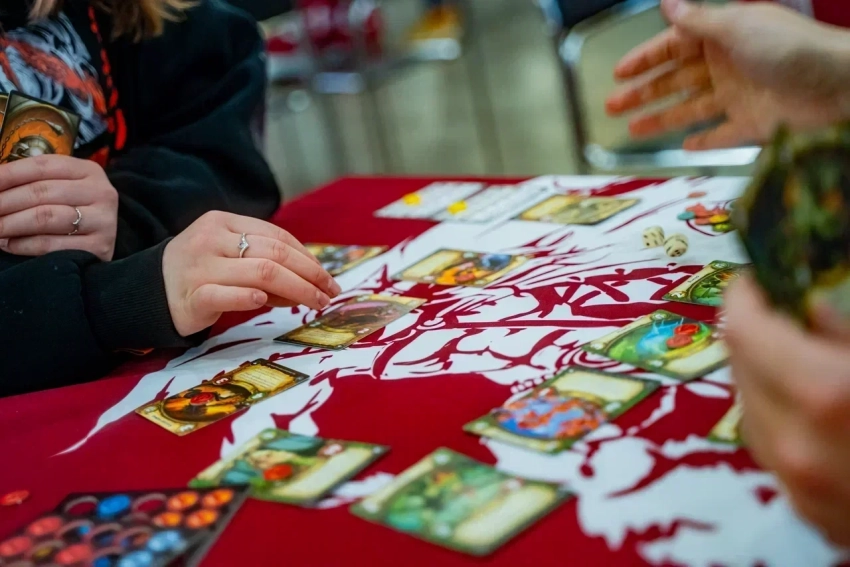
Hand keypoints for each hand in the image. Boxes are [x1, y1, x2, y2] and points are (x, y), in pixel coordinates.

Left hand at [0, 155, 118, 260]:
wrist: (102, 241)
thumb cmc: (74, 211)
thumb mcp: (61, 188)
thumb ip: (31, 183)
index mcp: (88, 170)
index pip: (42, 165)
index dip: (8, 174)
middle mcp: (101, 192)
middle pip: (41, 192)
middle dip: (3, 202)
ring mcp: (103, 220)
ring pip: (46, 217)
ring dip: (10, 223)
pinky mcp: (99, 247)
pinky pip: (51, 244)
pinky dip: (23, 245)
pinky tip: (7, 244)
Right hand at [161, 211, 341, 336]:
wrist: (147, 293)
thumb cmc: (199, 274)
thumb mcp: (229, 257)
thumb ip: (264, 262)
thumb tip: (311, 282)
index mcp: (223, 222)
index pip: (277, 237)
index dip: (308, 258)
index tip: (327, 278)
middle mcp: (211, 240)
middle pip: (275, 255)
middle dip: (310, 275)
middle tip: (329, 294)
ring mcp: (200, 267)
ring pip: (261, 273)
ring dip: (297, 290)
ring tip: (314, 304)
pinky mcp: (191, 296)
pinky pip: (227, 295)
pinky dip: (251, 298)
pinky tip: (266, 302)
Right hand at [605, 0, 849, 149]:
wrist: (837, 85)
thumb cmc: (790, 49)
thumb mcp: (736, 27)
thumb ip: (696, 20)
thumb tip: (666, 2)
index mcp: (723, 36)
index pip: (673, 46)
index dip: (645, 59)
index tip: (618, 72)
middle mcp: (728, 65)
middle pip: (676, 80)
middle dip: (643, 93)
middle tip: (612, 106)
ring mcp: (739, 97)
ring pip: (690, 109)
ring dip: (660, 119)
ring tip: (632, 131)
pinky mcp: (752, 126)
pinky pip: (720, 135)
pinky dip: (702, 141)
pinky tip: (683, 146)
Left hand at [725, 276, 849, 545]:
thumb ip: (848, 328)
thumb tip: (812, 305)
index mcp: (826, 394)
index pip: (744, 330)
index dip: (747, 295)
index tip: (758, 279)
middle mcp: (797, 447)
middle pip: (741, 368)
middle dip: (758, 332)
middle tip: (787, 313)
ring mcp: (799, 489)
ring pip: (750, 410)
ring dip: (765, 375)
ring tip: (802, 359)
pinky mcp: (808, 515)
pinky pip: (771, 449)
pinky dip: (781, 418)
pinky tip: (816, 410)